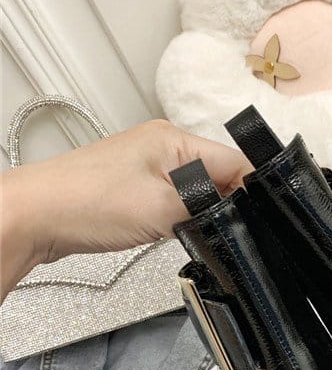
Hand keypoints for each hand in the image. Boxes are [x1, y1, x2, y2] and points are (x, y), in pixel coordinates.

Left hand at [0, 120, 251, 301]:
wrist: (35, 217)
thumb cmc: (87, 203)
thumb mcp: (163, 208)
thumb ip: (208, 208)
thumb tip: (234, 212)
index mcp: (174, 139)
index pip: (234, 161)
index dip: (251, 191)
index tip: (258, 219)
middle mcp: (163, 146)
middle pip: (217, 175)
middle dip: (223, 203)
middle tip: (222, 230)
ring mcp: (147, 166)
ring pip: (195, 190)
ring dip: (199, 211)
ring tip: (189, 229)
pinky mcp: (135, 187)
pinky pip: (173, 199)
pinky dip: (178, 216)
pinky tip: (171, 229)